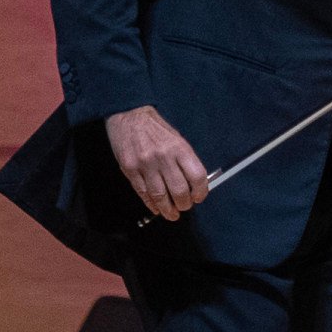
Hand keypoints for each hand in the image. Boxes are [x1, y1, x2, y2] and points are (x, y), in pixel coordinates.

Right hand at [105, 105, 209, 219]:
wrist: (130, 116)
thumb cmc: (157, 130)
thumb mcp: (178, 140)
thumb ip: (185, 161)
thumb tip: (193, 184)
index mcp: (180, 149)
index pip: (197, 176)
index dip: (201, 192)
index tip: (199, 198)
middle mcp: (164, 158)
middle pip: (179, 190)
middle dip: (184, 204)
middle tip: (184, 207)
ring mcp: (145, 164)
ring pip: (160, 195)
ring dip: (167, 209)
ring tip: (172, 214)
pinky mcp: (130, 169)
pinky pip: (142, 192)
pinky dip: (151, 203)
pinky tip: (156, 208)